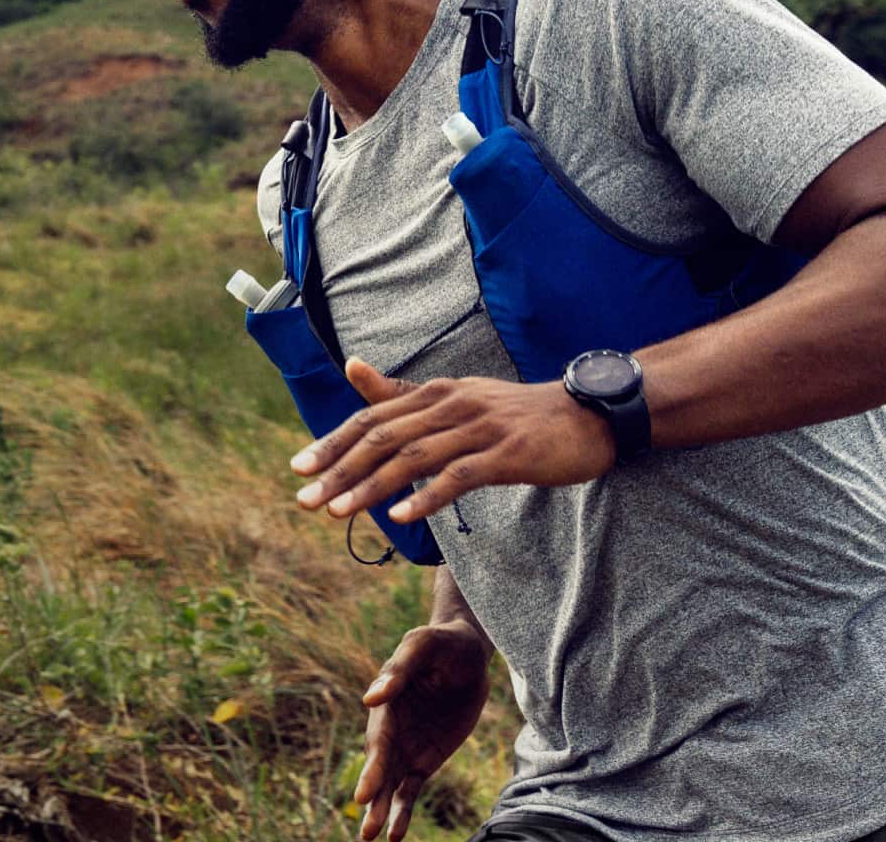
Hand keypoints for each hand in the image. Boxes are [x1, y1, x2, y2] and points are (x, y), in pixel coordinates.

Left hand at [291, 358, 616, 523]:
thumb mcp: (456, 398)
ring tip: (339, 512)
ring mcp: (479, 428)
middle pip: (383, 437)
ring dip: (372, 486)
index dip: (332, 443)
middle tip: (306, 499)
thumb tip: (351, 368)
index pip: (371, 418)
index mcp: (434, 393)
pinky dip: (427, 496)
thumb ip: (401, 392)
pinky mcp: (507, 454)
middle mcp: (450, 404)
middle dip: (340, 469)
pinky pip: (460, 476)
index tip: (297, 469)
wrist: (588, 417)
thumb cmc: (516, 414)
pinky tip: (401, 517)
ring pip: (414, 458)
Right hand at [352, 621, 488, 840]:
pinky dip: (402, 812)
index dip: (372, 768)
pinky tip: (395, 835)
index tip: (364, 794)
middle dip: (373, 796)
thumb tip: (370, 698)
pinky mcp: (425, 760)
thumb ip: (398, 670)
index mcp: (386, 704)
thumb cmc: (441, 643)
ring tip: (371, 838)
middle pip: (379, 768)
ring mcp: (407, 747)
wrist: (466, 653)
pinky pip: (411, 790)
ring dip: (381, 811)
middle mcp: (391, 730)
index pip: (378, 740)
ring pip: (390, 785)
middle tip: (366, 826)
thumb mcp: (423, 645)